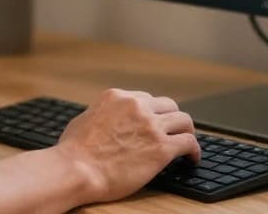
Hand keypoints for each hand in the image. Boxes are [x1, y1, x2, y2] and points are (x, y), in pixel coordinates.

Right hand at [53, 88, 200, 202]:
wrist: (76, 169)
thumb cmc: (73, 152)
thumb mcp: (85, 119)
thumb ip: (102, 114)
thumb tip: (106, 121)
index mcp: (117, 97)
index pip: (145, 99)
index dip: (152, 112)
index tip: (155, 123)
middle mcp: (137, 106)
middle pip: (168, 105)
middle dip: (171, 118)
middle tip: (173, 131)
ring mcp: (151, 126)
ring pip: (183, 120)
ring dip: (186, 131)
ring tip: (187, 143)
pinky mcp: (162, 148)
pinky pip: (189, 142)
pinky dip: (194, 150)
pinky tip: (192, 158)